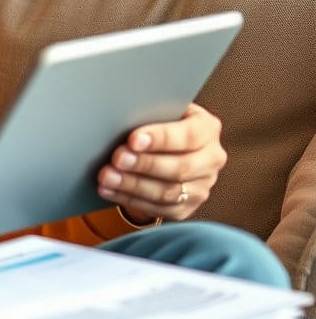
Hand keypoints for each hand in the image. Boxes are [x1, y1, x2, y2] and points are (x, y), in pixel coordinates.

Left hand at [97, 103, 225, 222]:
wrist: (167, 146)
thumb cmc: (159, 121)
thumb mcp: (161, 110)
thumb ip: (151, 112)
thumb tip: (122, 115)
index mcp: (207, 129)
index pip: (188, 136)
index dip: (160, 138)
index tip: (133, 139)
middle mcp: (211, 160)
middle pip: (180, 168)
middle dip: (145, 164)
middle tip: (117, 159)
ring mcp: (201, 187)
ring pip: (168, 192)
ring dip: (133, 185)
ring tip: (107, 176)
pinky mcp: (186, 207)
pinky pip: (159, 209)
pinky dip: (130, 199)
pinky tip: (109, 190)